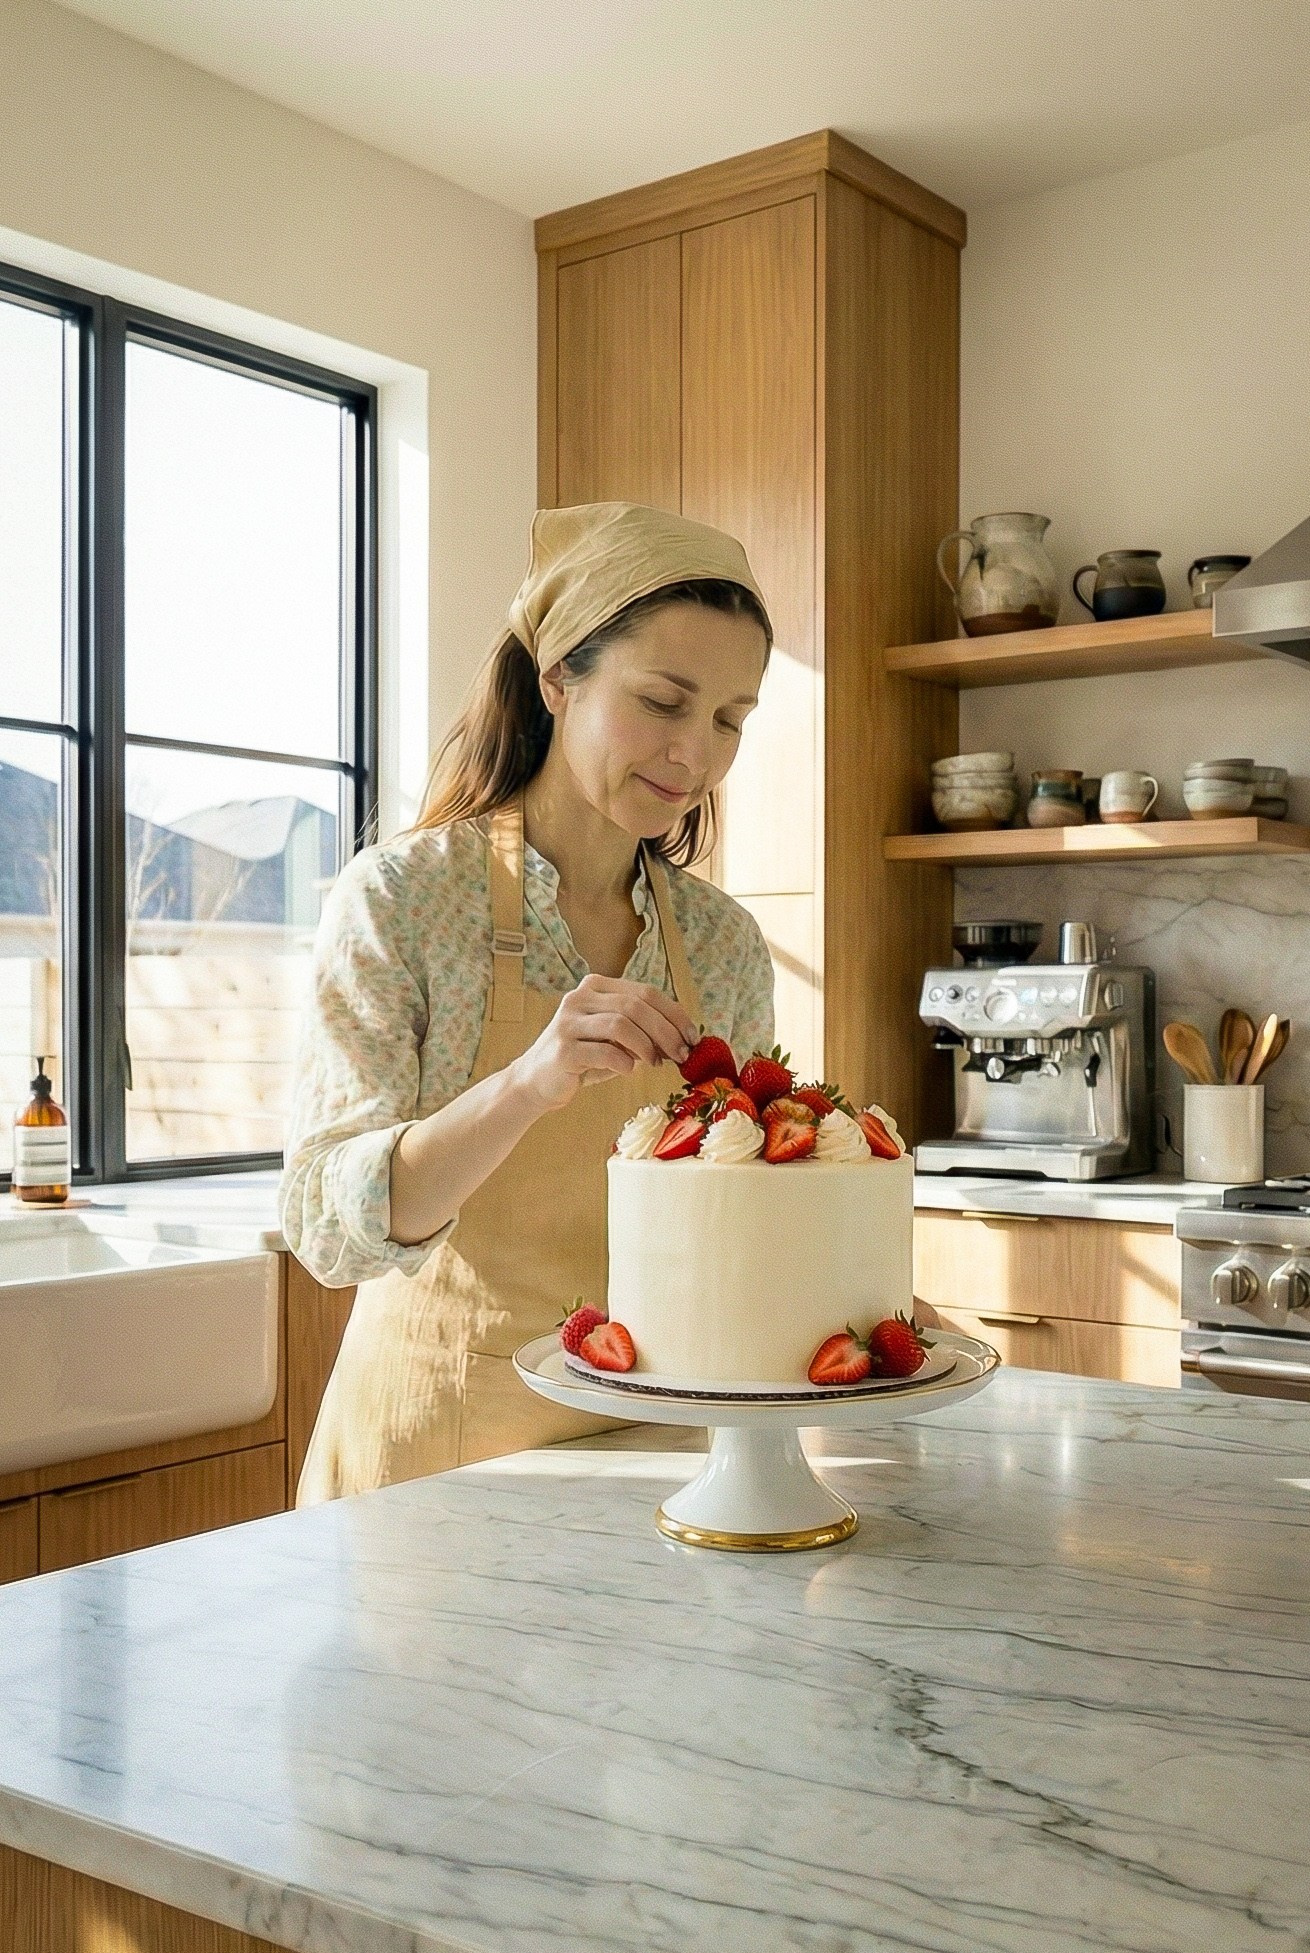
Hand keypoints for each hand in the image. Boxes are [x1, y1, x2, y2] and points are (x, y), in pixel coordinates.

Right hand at [512, 975, 696, 1111]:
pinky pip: (604, 1052)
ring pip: (621, 1024)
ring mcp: (568, 1022)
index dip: (674, 1014)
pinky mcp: (563, 1050)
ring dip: (647, 1046)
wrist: (538, 1081)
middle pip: (635, 1006)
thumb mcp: (616, 1038)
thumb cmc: (584, 1058)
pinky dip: (624, 1062)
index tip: (693, 1036)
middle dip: (666, 1031)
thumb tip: (683, 1038)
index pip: (645, 992)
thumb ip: (643, 1030)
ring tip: (655, 1063)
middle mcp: (579, 998)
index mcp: (596, 987)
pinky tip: (628, 1070)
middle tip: (681, 1054)